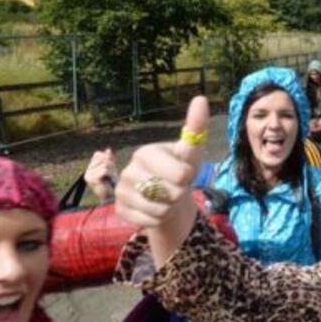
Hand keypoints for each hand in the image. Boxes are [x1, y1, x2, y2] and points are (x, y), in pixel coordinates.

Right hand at [84, 148, 118, 199]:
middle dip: (111, 165)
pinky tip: (109, 181)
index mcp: (90, 167)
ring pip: (104, 165)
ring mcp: (88, 175)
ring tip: (111, 178)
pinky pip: (104, 170)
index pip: (98, 154)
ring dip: (112, 171)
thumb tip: (108, 149)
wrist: (111, 196)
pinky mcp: (91, 179)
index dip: (107, 158)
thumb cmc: (112, 183)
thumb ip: (109, 159)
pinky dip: (110, 174)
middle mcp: (87, 170)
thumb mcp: (112, 168)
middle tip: (112, 174)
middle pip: (102, 158)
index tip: (111, 167)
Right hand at [115, 96, 207, 229]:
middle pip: (170, 194)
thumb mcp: (192, 152)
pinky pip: (149, 222)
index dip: (187, 177)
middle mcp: (128, 170)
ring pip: (159, 211)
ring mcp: (121, 191)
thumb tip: (200, 99)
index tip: (183, 172)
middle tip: (173, 187)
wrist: (167, 196)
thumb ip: (196, 127)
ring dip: (169, 209)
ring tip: (165, 199)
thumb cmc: (181, 170)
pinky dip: (158, 220)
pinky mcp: (119, 210)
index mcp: (145, 153)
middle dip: (178, 194)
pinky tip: (154, 209)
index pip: (179, 174)